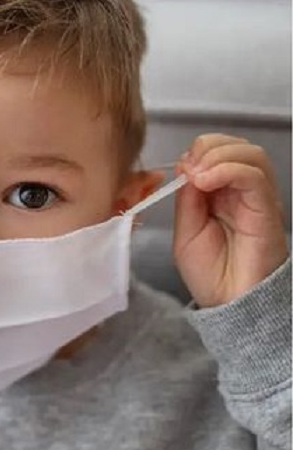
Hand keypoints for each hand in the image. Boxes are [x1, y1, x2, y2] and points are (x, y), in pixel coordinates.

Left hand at [174, 134, 288, 306]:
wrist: (230, 303)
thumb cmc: (209, 273)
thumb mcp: (185, 230)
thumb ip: (186, 197)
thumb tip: (187, 165)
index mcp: (220, 194)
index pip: (215, 152)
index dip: (196, 151)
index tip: (180, 169)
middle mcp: (242, 192)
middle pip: (235, 145)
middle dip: (207, 147)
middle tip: (190, 170)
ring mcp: (257, 199)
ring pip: (250, 154)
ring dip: (218, 155)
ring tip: (198, 176)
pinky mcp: (268, 209)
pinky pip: (254, 176)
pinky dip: (229, 169)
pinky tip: (206, 181)